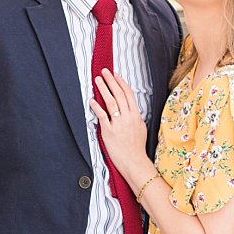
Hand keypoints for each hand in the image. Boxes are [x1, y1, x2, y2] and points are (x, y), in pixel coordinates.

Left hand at [92, 69, 151, 186]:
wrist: (134, 161)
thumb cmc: (137, 147)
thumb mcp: (141, 128)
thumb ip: (135, 118)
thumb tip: (131, 111)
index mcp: (136, 115)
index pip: (128, 94)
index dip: (121, 83)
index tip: (116, 75)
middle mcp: (128, 117)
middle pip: (119, 94)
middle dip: (111, 81)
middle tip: (104, 72)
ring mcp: (118, 124)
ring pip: (111, 102)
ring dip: (103, 89)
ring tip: (97, 81)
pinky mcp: (109, 132)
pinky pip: (102, 116)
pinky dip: (97, 107)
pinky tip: (92, 100)